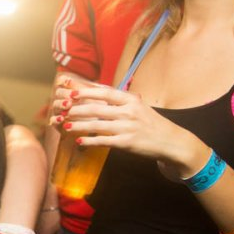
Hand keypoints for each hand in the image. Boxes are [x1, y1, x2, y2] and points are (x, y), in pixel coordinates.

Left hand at [51, 78, 197, 173]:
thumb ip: (119, 100)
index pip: (104, 92)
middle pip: (97, 108)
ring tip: (65, 125)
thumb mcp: (138, 106)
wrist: (171, 141)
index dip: (86, 91)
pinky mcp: (127, 143)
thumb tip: (96, 90)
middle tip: (62, 109)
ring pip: (97, 124)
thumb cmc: (150, 123)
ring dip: (78, 124)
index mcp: (130, 100)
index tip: (71, 91)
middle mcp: (129, 112)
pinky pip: (104, 141)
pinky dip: (90, 141)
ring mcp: (128, 127)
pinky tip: (79, 141)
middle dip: (76, 108)